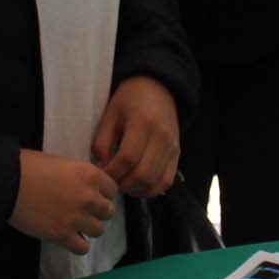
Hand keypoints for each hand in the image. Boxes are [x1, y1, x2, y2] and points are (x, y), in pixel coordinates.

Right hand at [10, 151, 118, 253]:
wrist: (5, 182)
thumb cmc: (27, 166)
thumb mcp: (61, 162)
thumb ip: (78, 176)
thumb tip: (84, 187)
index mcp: (89, 174)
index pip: (112, 190)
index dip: (102, 194)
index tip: (92, 196)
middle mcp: (88, 197)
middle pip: (108, 212)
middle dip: (97, 212)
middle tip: (82, 211)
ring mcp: (77, 218)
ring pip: (99, 231)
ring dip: (87, 229)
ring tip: (74, 225)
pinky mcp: (62, 235)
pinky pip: (83, 248)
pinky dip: (76, 244)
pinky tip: (67, 237)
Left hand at [91, 76, 178, 197]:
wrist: (157, 88)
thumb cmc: (129, 100)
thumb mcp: (110, 114)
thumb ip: (102, 141)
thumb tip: (102, 168)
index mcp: (142, 123)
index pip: (127, 158)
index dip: (112, 172)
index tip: (101, 174)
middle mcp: (161, 137)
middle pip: (143, 174)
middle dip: (123, 184)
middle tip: (111, 182)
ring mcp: (172, 147)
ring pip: (156, 182)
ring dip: (136, 190)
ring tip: (123, 184)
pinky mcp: (177, 154)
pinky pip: (166, 181)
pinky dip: (151, 189)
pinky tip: (138, 185)